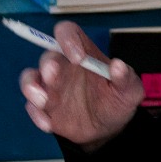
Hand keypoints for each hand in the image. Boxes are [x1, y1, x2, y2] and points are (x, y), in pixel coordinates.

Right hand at [18, 20, 143, 150]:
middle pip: (47, 57)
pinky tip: (49, 125)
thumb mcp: (130, 91)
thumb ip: (126, 78)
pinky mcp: (44, 108)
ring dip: (31, 86)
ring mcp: (50, 87)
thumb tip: (118, 65)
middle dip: (48, 65)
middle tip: (52, 74)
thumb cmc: (117, 100)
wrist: (108, 129)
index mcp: (81, 52)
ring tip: (43, 101)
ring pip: (30, 79)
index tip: (78, 57)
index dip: (68, 39)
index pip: (67, 33)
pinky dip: (37, 115)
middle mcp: (62, 66)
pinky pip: (32, 107)